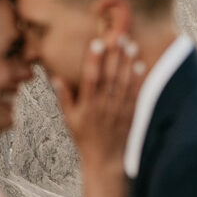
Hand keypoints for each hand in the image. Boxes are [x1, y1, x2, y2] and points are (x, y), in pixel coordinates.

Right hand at [51, 35, 144, 168]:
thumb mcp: (70, 120)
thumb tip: (55, 77)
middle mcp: (103, 106)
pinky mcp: (130, 115)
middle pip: (110, 76)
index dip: (94, 60)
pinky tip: (140, 65)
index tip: (97, 42)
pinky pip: (135, 94)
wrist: (104, 160)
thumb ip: (64, 98)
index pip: (90, 78)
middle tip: (119, 36)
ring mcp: (118, 110)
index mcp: (87, 105)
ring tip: (131, 45)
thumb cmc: (84, 138)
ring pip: (124, 83)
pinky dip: (138, 80)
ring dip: (128, 63)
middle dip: (115, 56)